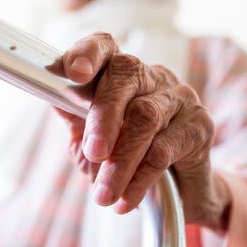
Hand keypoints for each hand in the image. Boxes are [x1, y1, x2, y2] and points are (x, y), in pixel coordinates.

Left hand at [55, 33, 231, 230]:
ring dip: (121, 161)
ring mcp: (180, 97)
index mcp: (121, 75)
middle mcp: (152, 77)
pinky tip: (127, 199)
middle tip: (93, 153)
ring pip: (145, 117)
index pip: (104, 46)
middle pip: (126, 75)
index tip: (73, 71)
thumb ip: (73, 115)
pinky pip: (165, 148)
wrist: (177, 196)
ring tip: (104, 194)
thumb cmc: (126, 162)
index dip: (88, 52)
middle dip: (104, 116)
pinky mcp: (200, 125)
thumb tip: (46, 90)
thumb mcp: (90, 141)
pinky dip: (140, 178)